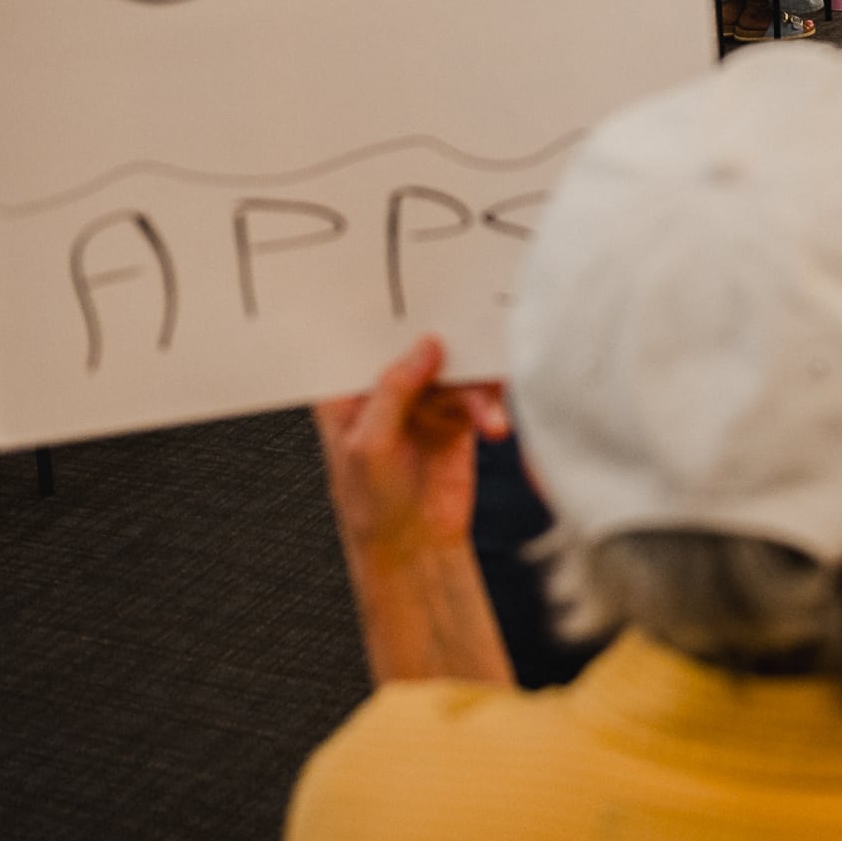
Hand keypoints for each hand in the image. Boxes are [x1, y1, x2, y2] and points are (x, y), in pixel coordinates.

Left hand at [314, 336, 512, 573]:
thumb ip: (394, 390)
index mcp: (348, 390)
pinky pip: (478, 393)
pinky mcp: (456, 415)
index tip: (411, 291)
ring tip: (487, 419)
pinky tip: (494, 427)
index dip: (383, 314)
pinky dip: (489, 405)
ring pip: (455, 368)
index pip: (362, 338)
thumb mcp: (370, 445)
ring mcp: (423, 400)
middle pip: (415, 344)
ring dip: (475, 388)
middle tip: (468, 338)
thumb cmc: (373, 504)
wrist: (415, 549)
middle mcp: (385, 388)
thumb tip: (426, 345)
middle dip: (442, 339)